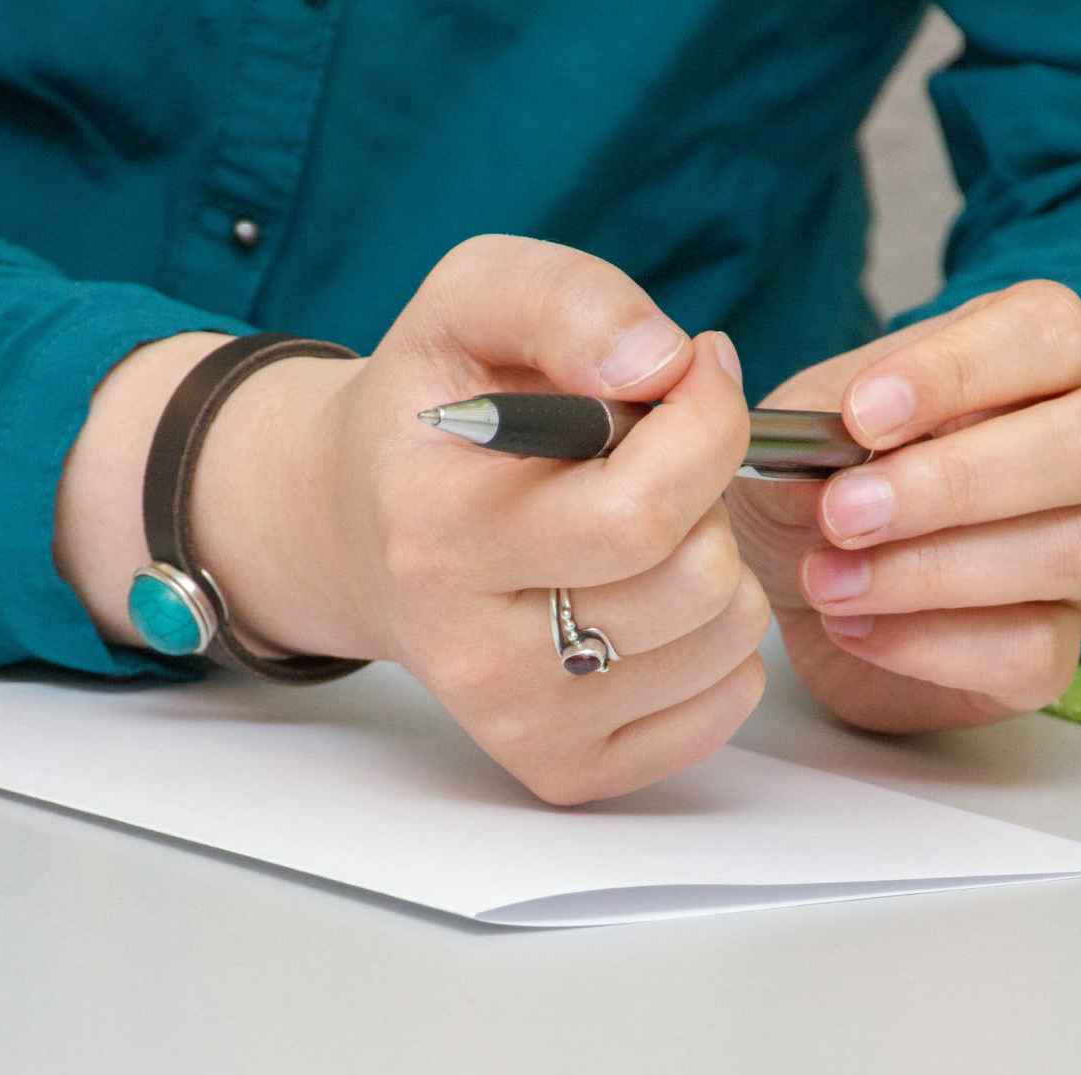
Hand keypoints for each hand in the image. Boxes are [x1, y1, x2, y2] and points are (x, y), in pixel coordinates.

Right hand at [60, 236, 769, 803]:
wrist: (356, 530)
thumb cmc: (433, 413)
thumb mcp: (471, 301)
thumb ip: (567, 299)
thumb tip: (662, 364)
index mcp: (437, 533)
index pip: (643, 510)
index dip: (705, 421)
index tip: (687, 378)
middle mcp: (469, 651)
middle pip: (694, 580)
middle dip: (708, 494)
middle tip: (655, 462)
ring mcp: (516, 723)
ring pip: (724, 641)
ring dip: (716, 562)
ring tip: (643, 528)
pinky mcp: (562, 769)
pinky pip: (723, 704)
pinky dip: (716, 640)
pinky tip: (649, 595)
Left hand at [726, 281, 1080, 731]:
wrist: (805, 593)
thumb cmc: (817, 485)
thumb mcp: (796, 436)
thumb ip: (814, 427)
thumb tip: (826, 444)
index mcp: (1031, 360)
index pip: (1047, 329)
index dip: (960, 370)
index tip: (860, 416)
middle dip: (955, 482)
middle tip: (841, 514)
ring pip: (1071, 552)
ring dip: (929, 571)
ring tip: (824, 581)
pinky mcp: (1057, 647)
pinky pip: (1033, 650)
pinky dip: (931, 644)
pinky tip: (852, 627)